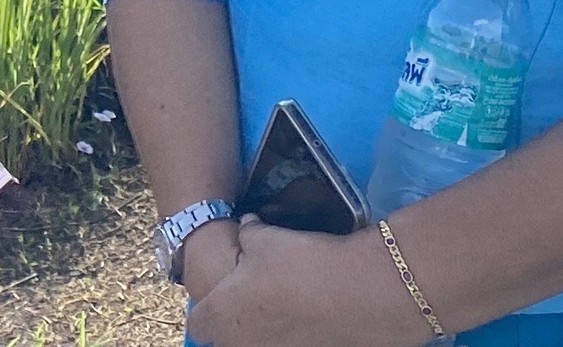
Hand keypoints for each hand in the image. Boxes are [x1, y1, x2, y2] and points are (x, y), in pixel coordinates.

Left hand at [185, 219, 426, 346]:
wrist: (364, 294)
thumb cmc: (303, 263)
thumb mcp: (265, 238)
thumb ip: (247, 235)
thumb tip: (246, 228)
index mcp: (223, 317)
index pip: (198, 323)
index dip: (208, 307)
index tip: (224, 293)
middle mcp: (242, 346)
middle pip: (226, 339)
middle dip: (236, 321)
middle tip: (255, 299)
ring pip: (256, 344)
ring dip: (264, 330)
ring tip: (284, 308)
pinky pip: (286, 346)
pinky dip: (291, 337)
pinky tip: (308, 319)